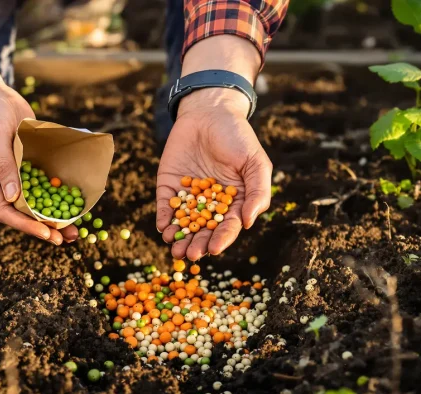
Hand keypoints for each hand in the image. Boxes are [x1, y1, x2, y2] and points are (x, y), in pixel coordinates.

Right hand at [0, 35, 76, 243]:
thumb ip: (4, 165)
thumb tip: (12, 197)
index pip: (2, 210)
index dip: (25, 224)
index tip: (47, 232)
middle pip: (17, 214)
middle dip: (41, 227)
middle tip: (67, 238)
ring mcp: (7, 178)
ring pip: (28, 205)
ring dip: (50, 218)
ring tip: (74, 232)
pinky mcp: (20, 170)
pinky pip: (36, 189)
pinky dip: (52, 199)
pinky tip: (71, 208)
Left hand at [156, 88, 272, 259]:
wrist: (210, 111)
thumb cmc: (238, 137)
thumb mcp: (255, 162)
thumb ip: (257, 192)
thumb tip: (248, 222)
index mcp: (234, 202)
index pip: (227, 227)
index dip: (221, 239)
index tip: (213, 250)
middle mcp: (211, 204)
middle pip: (203, 230)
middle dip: (197, 244)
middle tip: (190, 255)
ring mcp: (189, 196)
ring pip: (184, 223)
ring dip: (179, 237)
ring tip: (175, 249)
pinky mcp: (169, 186)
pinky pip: (166, 206)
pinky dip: (164, 218)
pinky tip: (163, 228)